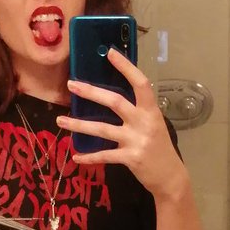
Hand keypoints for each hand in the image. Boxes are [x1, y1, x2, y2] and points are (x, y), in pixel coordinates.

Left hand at [56, 48, 186, 200]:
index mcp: (150, 110)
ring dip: (79, 124)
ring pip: (102, 129)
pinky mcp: (130, 158)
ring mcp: (137, 140)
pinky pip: (104, 155)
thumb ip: (137, 111)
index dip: (126, 67)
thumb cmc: (159, 147)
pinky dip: (89, 157)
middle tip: (71, 84)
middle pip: (115, 102)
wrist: (170, 176)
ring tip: (60, 120)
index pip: (140, 83)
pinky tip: (76, 157)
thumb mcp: (153, 124)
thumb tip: (112, 96)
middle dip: (91, 92)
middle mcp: (144, 122)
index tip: (110, 53)